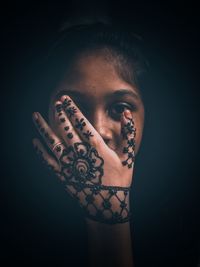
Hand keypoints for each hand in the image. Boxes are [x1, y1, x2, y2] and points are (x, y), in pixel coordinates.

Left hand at [33, 95, 135, 223]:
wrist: (108, 204)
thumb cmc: (120, 179)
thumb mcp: (128, 155)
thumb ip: (128, 133)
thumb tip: (125, 113)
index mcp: (96, 146)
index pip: (81, 123)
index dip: (72, 110)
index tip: (65, 99)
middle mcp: (80, 152)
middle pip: (66, 129)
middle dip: (60, 114)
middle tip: (56, 102)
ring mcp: (69, 164)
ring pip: (53, 142)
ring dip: (44, 128)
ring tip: (35, 116)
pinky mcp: (63, 174)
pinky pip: (48, 161)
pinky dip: (40, 151)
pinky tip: (35, 142)